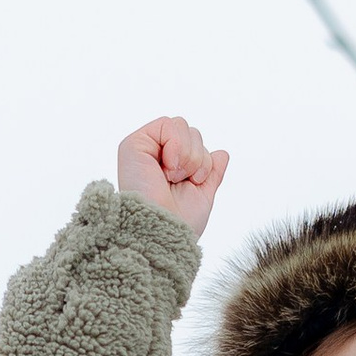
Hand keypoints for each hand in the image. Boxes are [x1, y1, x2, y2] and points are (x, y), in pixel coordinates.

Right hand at [115, 115, 229, 237]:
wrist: (165, 231)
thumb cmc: (180, 221)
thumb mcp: (203, 194)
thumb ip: (211, 173)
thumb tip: (222, 153)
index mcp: (170, 167)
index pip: (195, 144)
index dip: (203, 160)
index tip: (194, 182)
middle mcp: (155, 156)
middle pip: (190, 131)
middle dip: (197, 157)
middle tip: (182, 180)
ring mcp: (144, 149)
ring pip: (181, 125)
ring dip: (188, 154)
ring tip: (174, 176)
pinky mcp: (133, 145)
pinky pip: (167, 124)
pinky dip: (176, 145)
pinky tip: (168, 168)